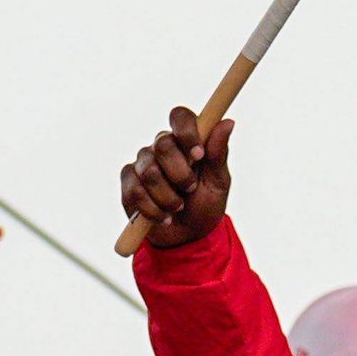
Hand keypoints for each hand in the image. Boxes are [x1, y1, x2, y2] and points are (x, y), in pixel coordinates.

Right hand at [121, 106, 232, 249]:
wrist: (187, 238)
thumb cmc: (205, 206)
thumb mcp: (218, 183)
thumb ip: (219, 154)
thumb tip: (227, 122)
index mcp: (186, 141)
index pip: (180, 116)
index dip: (187, 132)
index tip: (199, 154)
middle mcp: (161, 147)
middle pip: (162, 144)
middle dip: (180, 173)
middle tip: (190, 189)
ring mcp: (143, 164)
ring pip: (149, 171)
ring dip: (168, 197)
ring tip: (178, 207)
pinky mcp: (129, 183)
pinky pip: (136, 191)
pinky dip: (153, 209)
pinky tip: (163, 217)